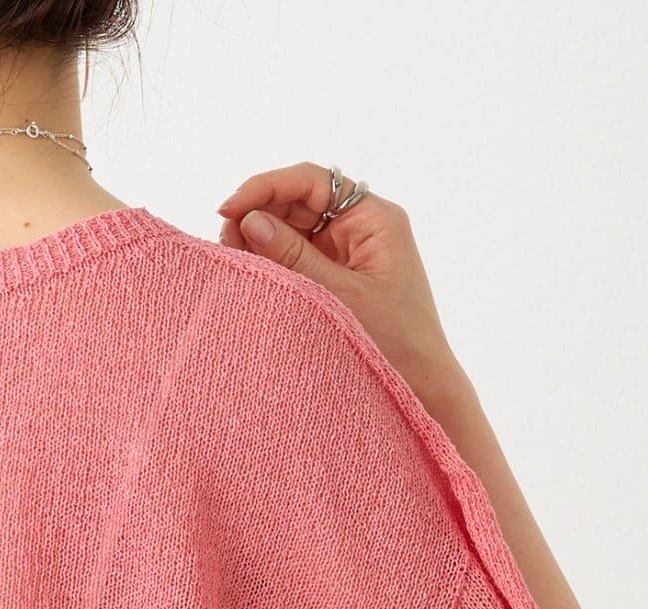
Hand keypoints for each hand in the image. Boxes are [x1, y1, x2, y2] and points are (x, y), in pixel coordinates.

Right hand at [216, 162, 466, 404]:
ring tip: (234, 262)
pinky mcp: (335, 279)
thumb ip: (293, 257)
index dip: (266, 188)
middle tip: (226, 244)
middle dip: (258, 216)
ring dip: (259, 241)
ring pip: (292, 230)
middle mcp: (360, 228)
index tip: (229, 209)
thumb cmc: (395, 343)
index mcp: (374, 219)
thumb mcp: (340, 297)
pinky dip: (270, 263)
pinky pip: (295, 258)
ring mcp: (346, 253)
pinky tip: (250, 275)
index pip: (313, 182)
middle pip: (298, 202)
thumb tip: (250, 221)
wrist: (422, 388)